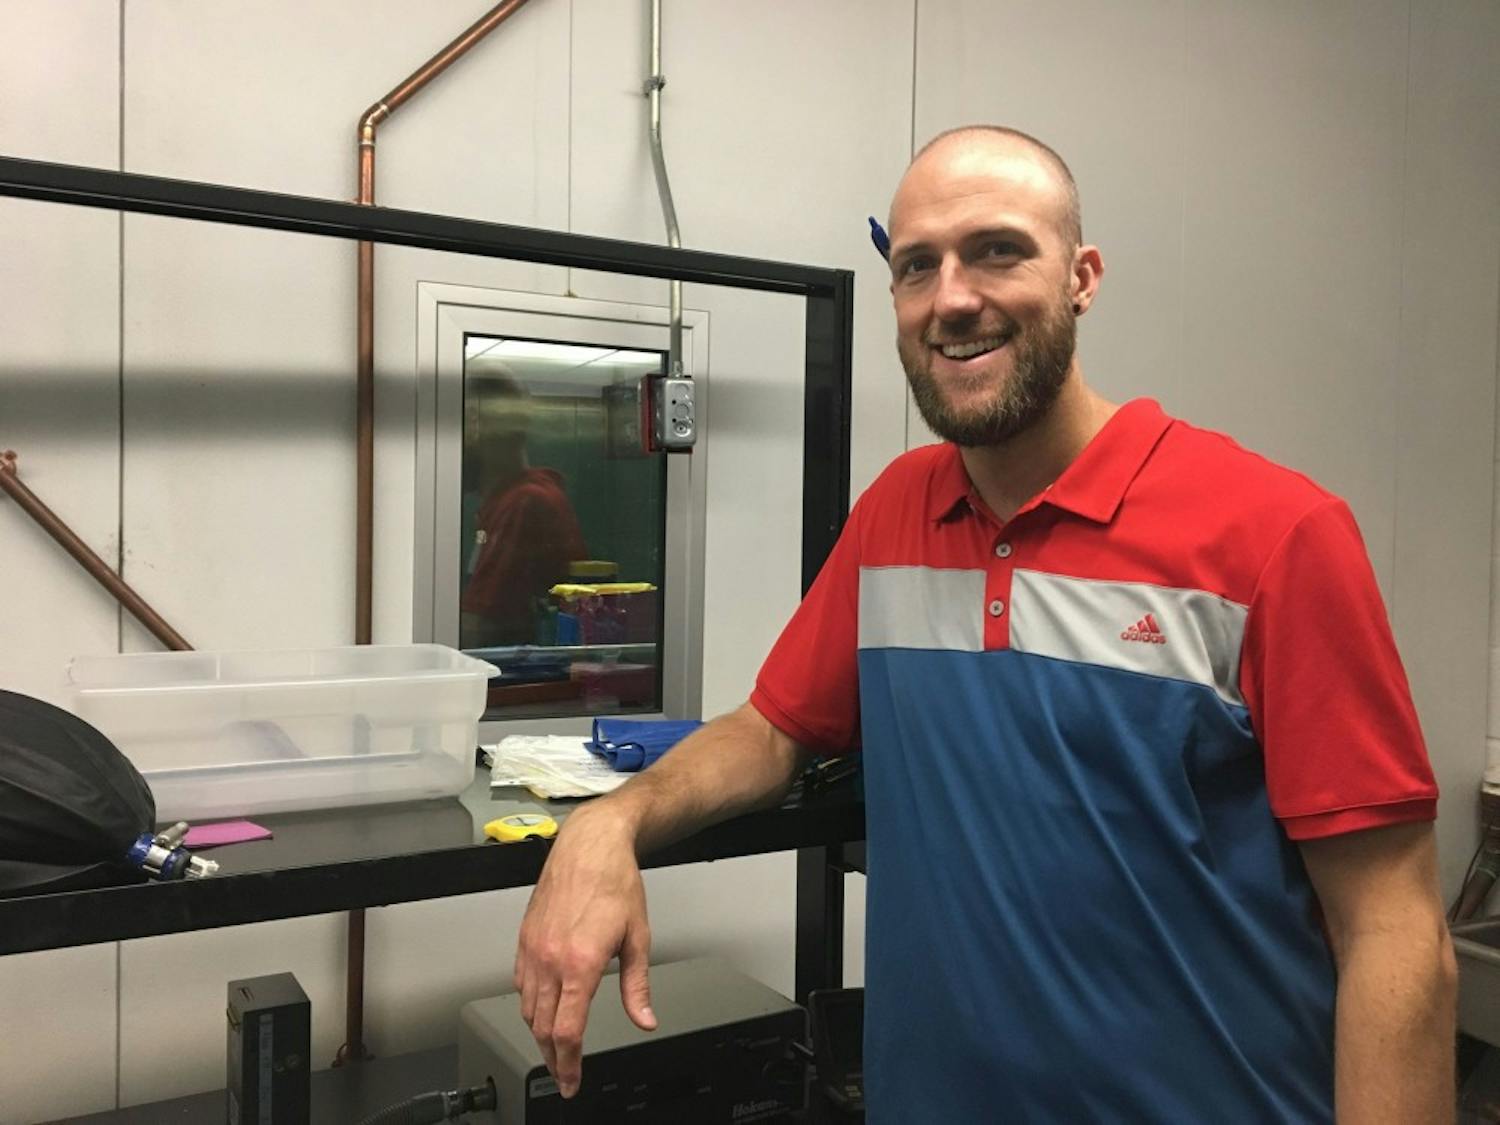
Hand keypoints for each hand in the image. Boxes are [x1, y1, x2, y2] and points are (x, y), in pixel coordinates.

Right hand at [514, 805, 657, 1097]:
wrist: (589, 845)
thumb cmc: (614, 882)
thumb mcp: (637, 937)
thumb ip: (637, 986)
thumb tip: (644, 1018)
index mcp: (580, 963)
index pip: (567, 1031)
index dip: (568, 1064)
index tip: (571, 1080)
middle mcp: (550, 959)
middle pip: (542, 1027)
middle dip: (552, 1057)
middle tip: (562, 1073)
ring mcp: (532, 948)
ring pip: (527, 1008)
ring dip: (539, 1033)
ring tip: (554, 1047)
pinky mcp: (524, 938)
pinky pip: (519, 983)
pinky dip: (529, 1004)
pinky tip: (541, 1008)